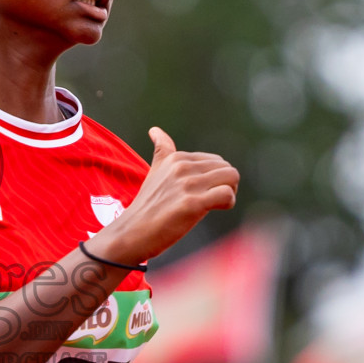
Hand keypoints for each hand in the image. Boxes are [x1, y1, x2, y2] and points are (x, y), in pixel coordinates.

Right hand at [91, 127, 238, 264]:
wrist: (132, 233)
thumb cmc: (147, 206)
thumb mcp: (154, 172)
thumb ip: (162, 151)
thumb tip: (155, 130)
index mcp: (176, 158)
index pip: (215, 161)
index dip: (216, 179)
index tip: (203, 192)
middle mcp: (182, 167)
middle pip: (227, 168)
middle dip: (226, 185)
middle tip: (212, 200)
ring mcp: (187, 185)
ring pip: (231, 177)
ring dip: (230, 192)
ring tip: (215, 204)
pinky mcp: (192, 203)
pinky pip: (227, 194)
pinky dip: (228, 203)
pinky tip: (215, 210)